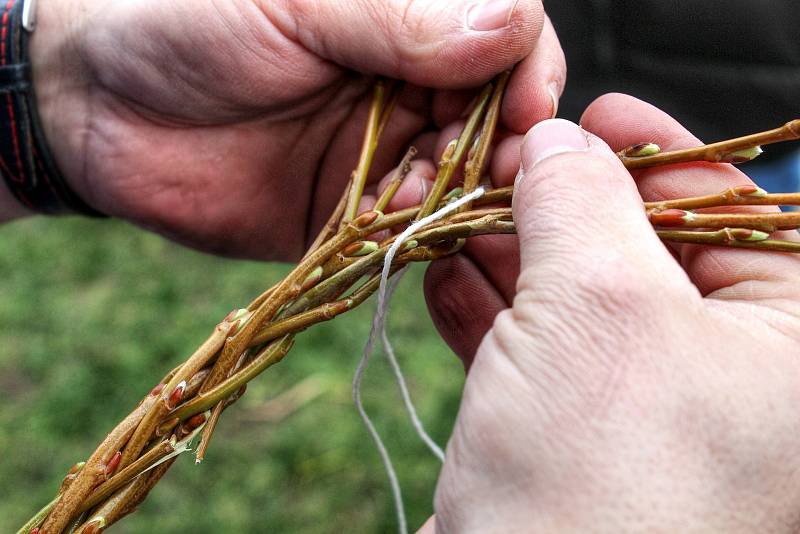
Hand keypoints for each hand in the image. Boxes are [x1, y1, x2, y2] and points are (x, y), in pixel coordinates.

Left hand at [19, 0, 564, 258]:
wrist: (98, 110)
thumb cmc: (186, 26)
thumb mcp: (295, 5)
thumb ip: (401, 19)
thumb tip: (512, 27)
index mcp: (403, 21)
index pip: (505, 38)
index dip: (528, 71)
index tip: (528, 107)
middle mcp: (406, 85)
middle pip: (495, 116)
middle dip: (505, 144)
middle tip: (496, 170)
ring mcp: (382, 151)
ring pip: (459, 177)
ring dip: (461, 191)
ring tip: (429, 194)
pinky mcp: (352, 212)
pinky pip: (408, 227)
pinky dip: (418, 227)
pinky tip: (399, 220)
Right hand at [422, 97, 799, 531]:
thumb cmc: (605, 480)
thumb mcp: (601, 308)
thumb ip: (581, 202)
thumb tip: (558, 145)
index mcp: (787, 342)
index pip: (733, 213)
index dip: (658, 153)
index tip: (593, 115)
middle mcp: (728, 379)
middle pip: (642, 250)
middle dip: (563, 202)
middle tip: (500, 162)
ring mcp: (644, 414)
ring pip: (577, 300)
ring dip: (512, 251)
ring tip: (458, 211)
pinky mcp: (572, 444)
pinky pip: (535, 354)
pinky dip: (489, 310)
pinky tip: (448, 273)